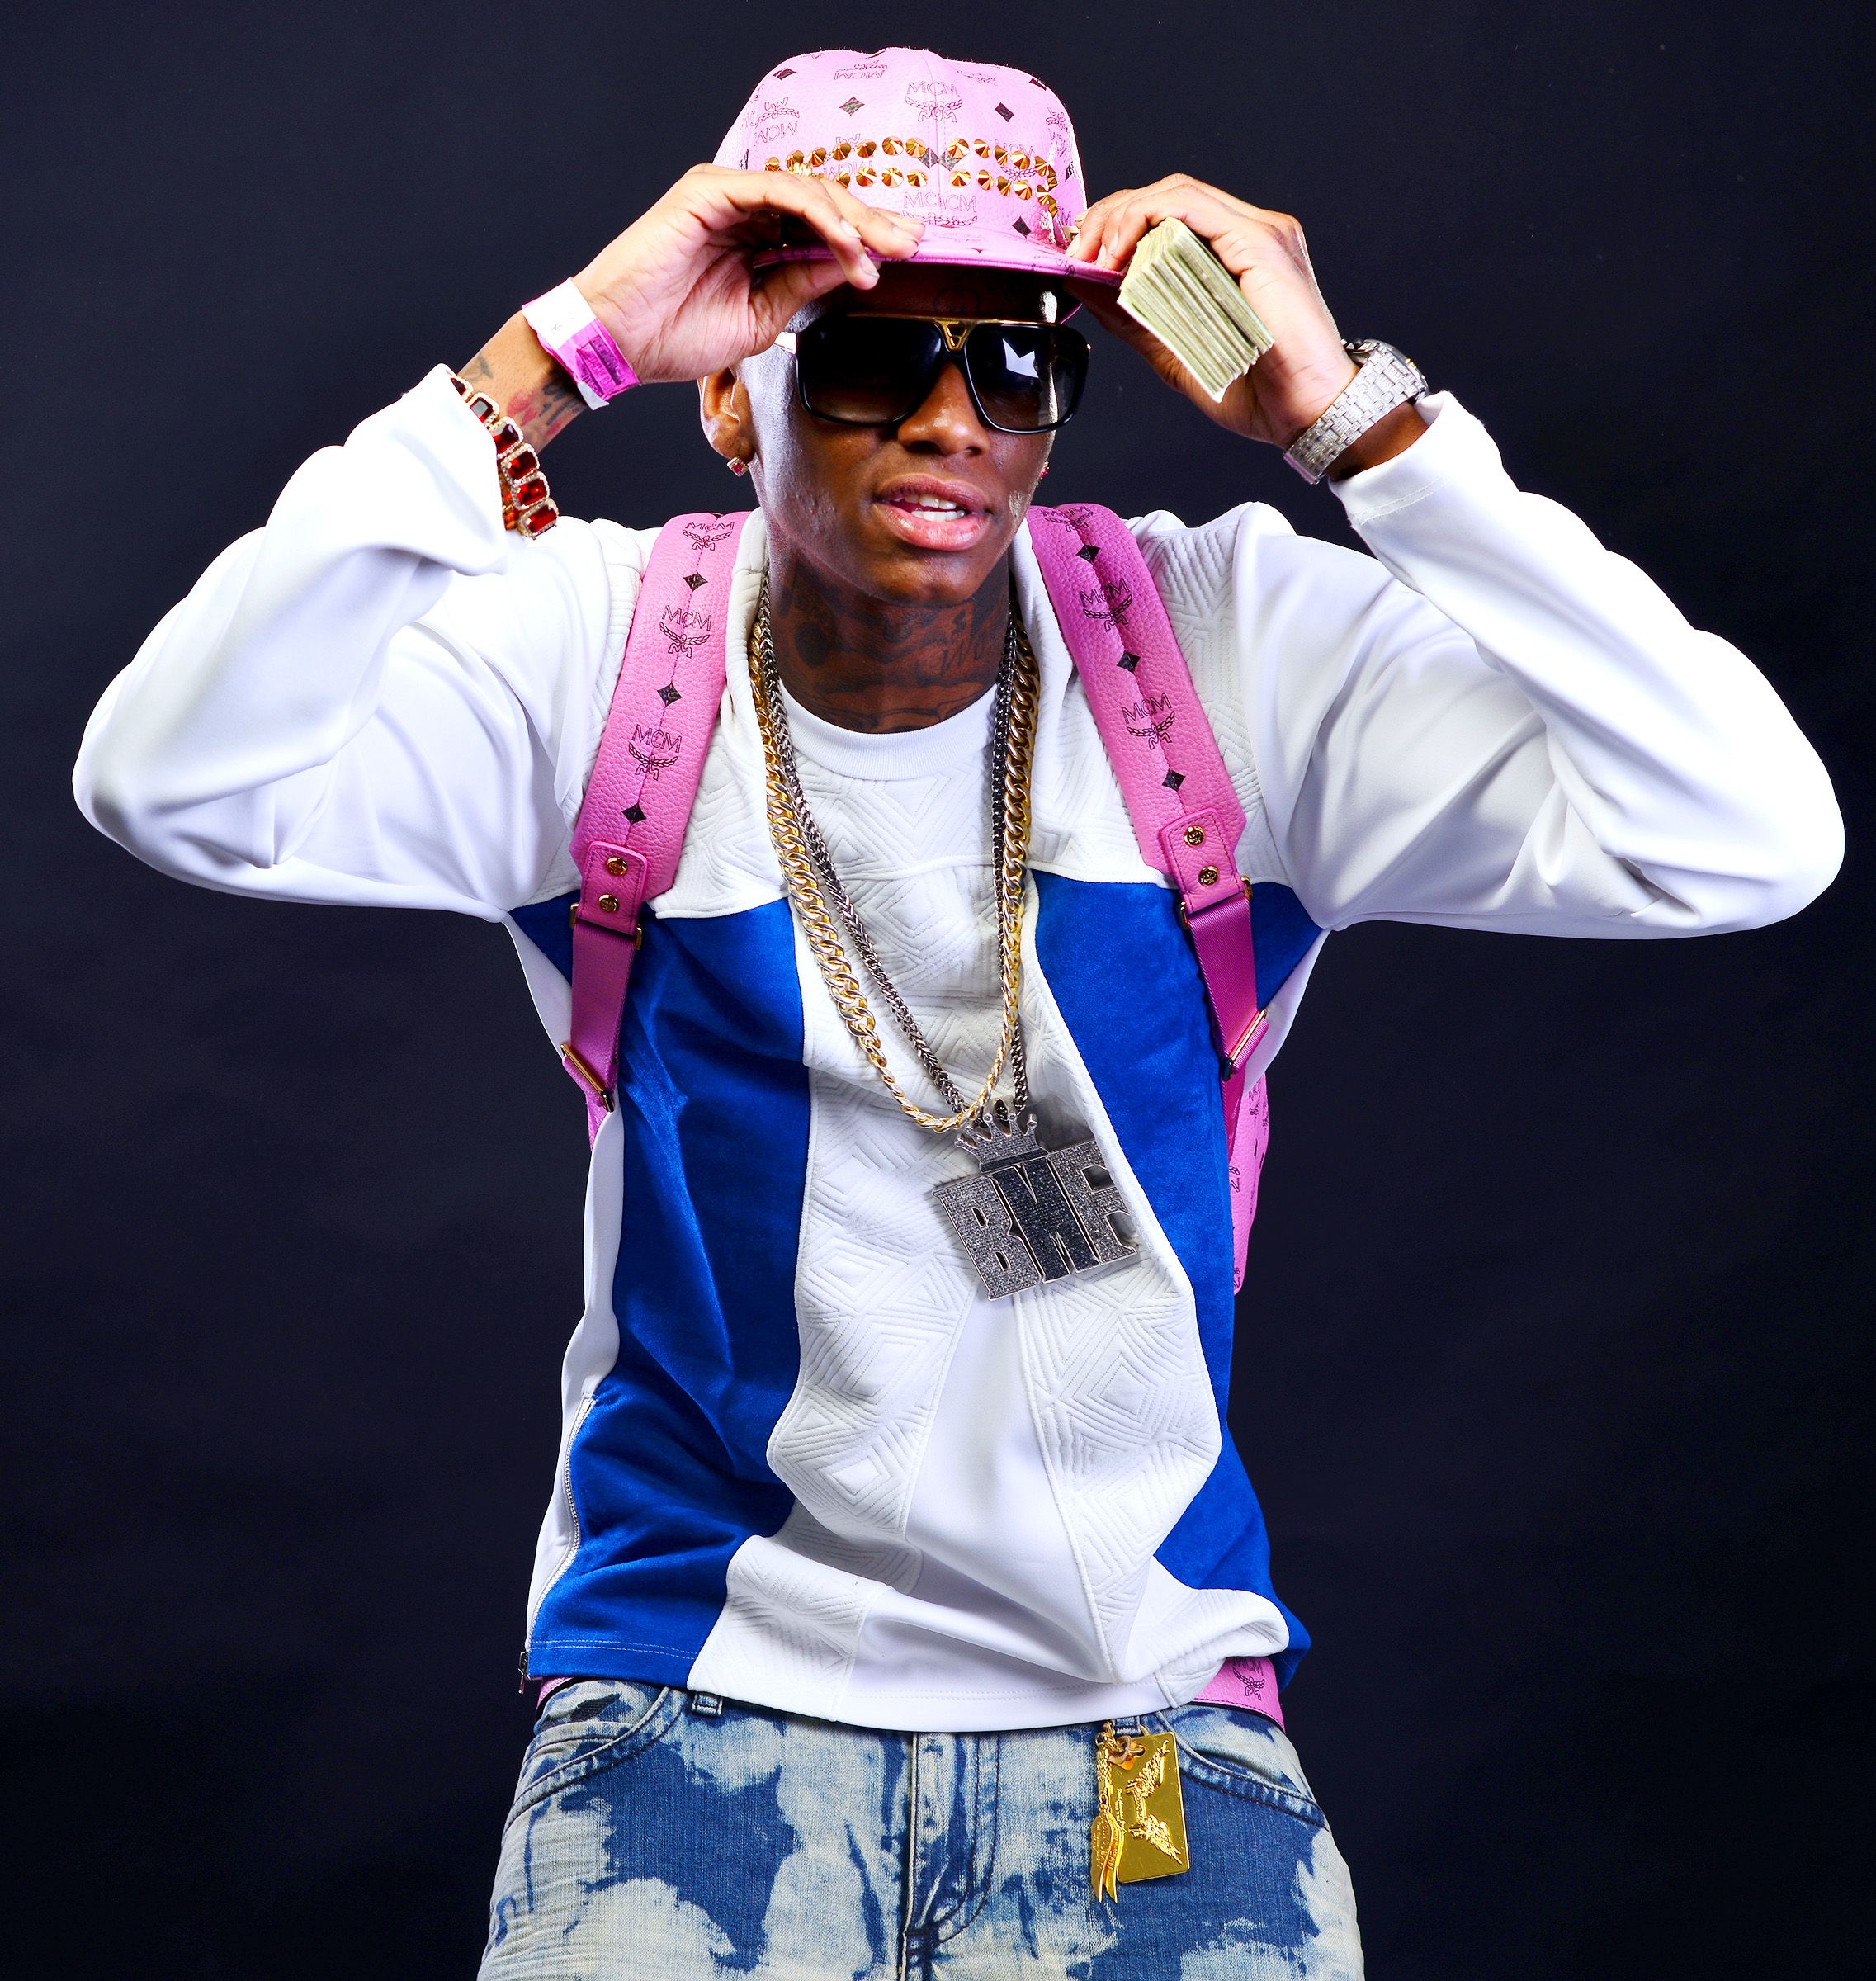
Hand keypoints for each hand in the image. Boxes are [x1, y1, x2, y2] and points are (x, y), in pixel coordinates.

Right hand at [572, 165, 923, 384]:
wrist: (620, 340)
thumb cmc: (677, 334)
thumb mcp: (762, 315)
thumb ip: (804, 283)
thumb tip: (855, 266)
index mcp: (755, 237)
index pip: (821, 227)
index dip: (866, 239)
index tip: (905, 258)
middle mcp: (745, 208)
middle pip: (823, 203)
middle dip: (872, 224)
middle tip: (913, 245)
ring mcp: (727, 194)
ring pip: (807, 191)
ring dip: (852, 220)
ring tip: (882, 250)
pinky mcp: (711, 189)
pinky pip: (778, 191)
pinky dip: (816, 212)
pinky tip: (844, 240)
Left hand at [1065, 175, 1359, 448]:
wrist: (1306, 414)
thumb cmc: (1257, 391)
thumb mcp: (1174, 351)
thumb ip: (1132, 317)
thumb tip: (1084, 286)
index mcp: (1235, 253)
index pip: (1166, 214)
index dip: (1116, 225)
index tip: (1079, 259)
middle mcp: (1249, 232)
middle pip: (1166, 195)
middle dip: (1109, 218)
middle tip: (1075, 254)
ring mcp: (1258, 231)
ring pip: (1175, 193)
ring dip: (1121, 217)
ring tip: (1091, 256)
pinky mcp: (1260, 241)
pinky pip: (1192, 208)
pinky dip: (1146, 220)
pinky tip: (1119, 253)